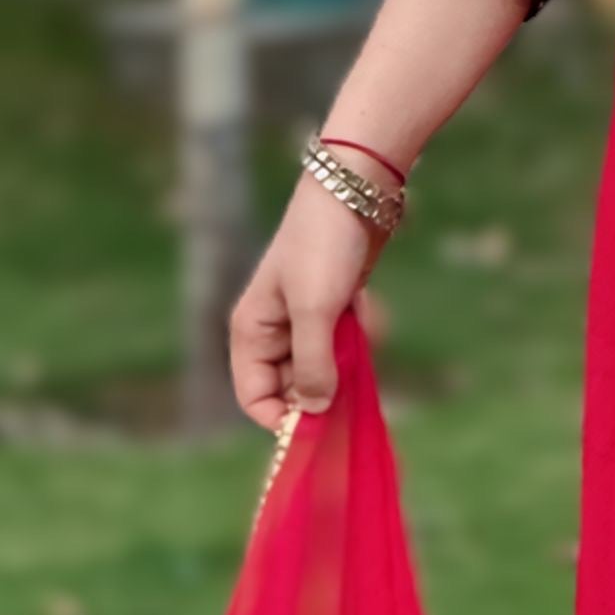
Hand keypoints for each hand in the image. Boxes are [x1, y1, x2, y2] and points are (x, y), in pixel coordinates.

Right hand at [228, 177, 379, 429]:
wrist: (356, 192)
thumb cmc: (324, 248)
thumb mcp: (316, 311)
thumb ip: (313, 366)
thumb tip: (314, 414)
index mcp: (251, 332)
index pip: (255, 398)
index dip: (283, 418)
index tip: (321, 423)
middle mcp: (272, 332)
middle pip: (293, 388)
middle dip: (325, 381)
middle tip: (350, 361)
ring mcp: (303, 322)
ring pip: (325, 368)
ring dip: (346, 354)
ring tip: (355, 317)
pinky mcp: (331, 310)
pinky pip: (344, 345)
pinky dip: (358, 333)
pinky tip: (363, 303)